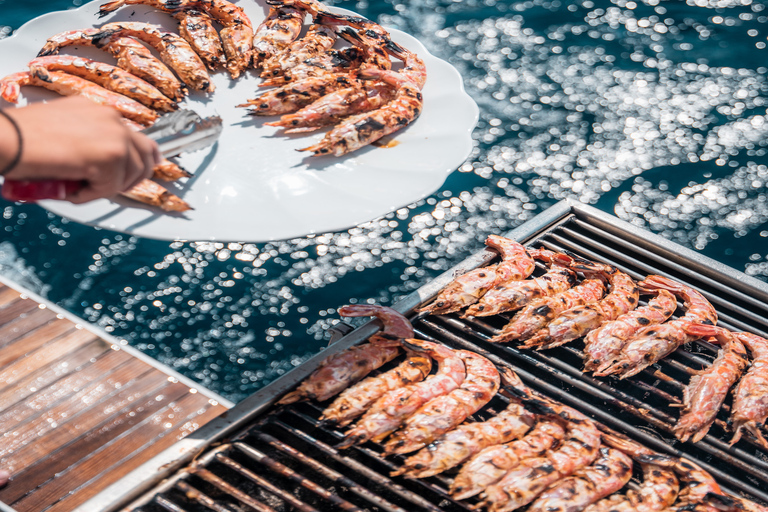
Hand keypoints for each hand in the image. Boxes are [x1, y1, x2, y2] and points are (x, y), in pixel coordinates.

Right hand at [0, 97, 160, 203]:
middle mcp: (111, 118)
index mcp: (100, 111)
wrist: (5, 138)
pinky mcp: (110, 155)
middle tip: (109, 188)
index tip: (130, 174)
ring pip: (133, 174)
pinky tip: (71, 188)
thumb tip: (102, 164)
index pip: (137, 138)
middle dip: (132, 177)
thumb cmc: (22, 138)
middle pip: (147, 155)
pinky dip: (92, 195)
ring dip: (108, 187)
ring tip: (80, 186)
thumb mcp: (65, 132)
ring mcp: (114, 135)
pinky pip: (112, 187)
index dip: (136, 162)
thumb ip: (89, 142)